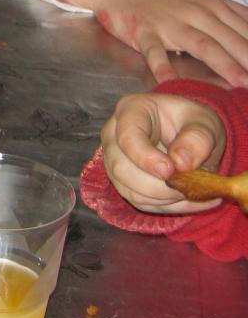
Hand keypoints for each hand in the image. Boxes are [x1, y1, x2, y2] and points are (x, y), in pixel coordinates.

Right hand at [51, 0, 247, 84]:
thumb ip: (231, 14)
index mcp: (214, 5)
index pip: (247, 30)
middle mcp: (197, 12)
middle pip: (232, 39)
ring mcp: (169, 22)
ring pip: (202, 44)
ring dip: (225, 64)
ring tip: (242, 85)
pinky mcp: (142, 31)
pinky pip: (154, 51)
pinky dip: (163, 67)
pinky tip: (171, 82)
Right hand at [101, 92, 226, 213]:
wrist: (187, 135)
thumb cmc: (192, 124)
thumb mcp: (205, 124)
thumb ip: (197, 140)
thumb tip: (181, 164)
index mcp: (131, 111)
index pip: (127, 137)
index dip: (146, 158)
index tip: (171, 171)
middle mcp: (113, 135)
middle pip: (121, 168)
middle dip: (157, 186)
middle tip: (188, 187)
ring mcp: (114, 160)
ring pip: (128, 189)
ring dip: (164, 198)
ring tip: (193, 191)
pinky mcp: (123, 182)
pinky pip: (139, 201)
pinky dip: (167, 205)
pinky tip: (188, 198)